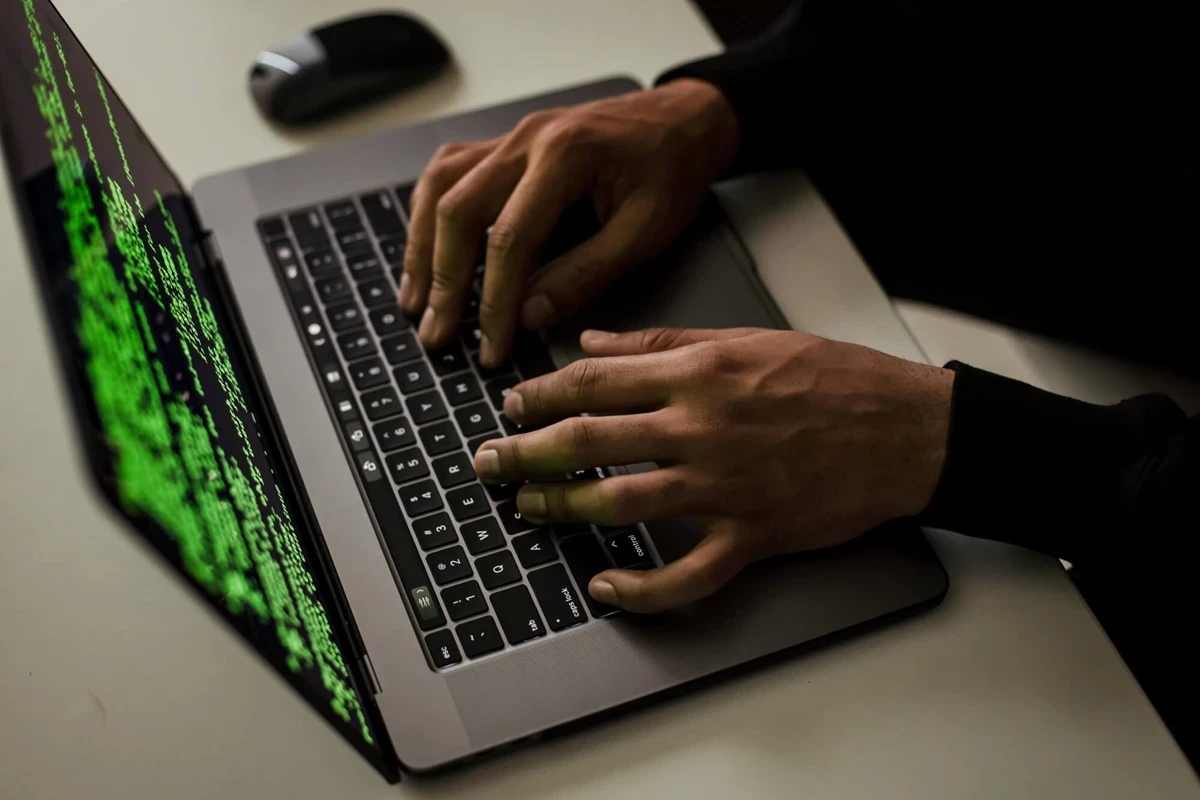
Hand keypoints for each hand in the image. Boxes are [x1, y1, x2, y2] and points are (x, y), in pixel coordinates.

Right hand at [399, 79, 739, 366]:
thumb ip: (586, 274)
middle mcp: (526, 139)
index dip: (495, 301)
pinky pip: (449, 174)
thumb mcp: (645, 230)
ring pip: (440, 188)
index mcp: (565, 154)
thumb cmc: (671, 169)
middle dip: (444, 280)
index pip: (510, 238)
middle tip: (437, 334)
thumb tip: (530, 316)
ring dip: (421, 247)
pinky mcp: (505, 146)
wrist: (683, 120)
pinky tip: (424, 250)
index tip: (491, 346)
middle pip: (458, 209)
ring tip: (416, 301)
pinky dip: (429, 215)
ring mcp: (510, 137)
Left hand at [472, 328, 953, 612]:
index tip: (510, 406)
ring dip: (563, 509)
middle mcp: (702, 426)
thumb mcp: (746, 338)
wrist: (907, 430)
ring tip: (526, 509)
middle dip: (526, 452)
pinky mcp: (752, 535)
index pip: (594, 381)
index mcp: (699, 371)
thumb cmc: (834, 379)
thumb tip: (594, 342)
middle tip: (488, 462)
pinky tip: (605, 588)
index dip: (539, 395)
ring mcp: (725, 485)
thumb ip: (662, 340)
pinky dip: (641, 589)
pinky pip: (687, 574)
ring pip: (621, 503)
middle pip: (589, 441)